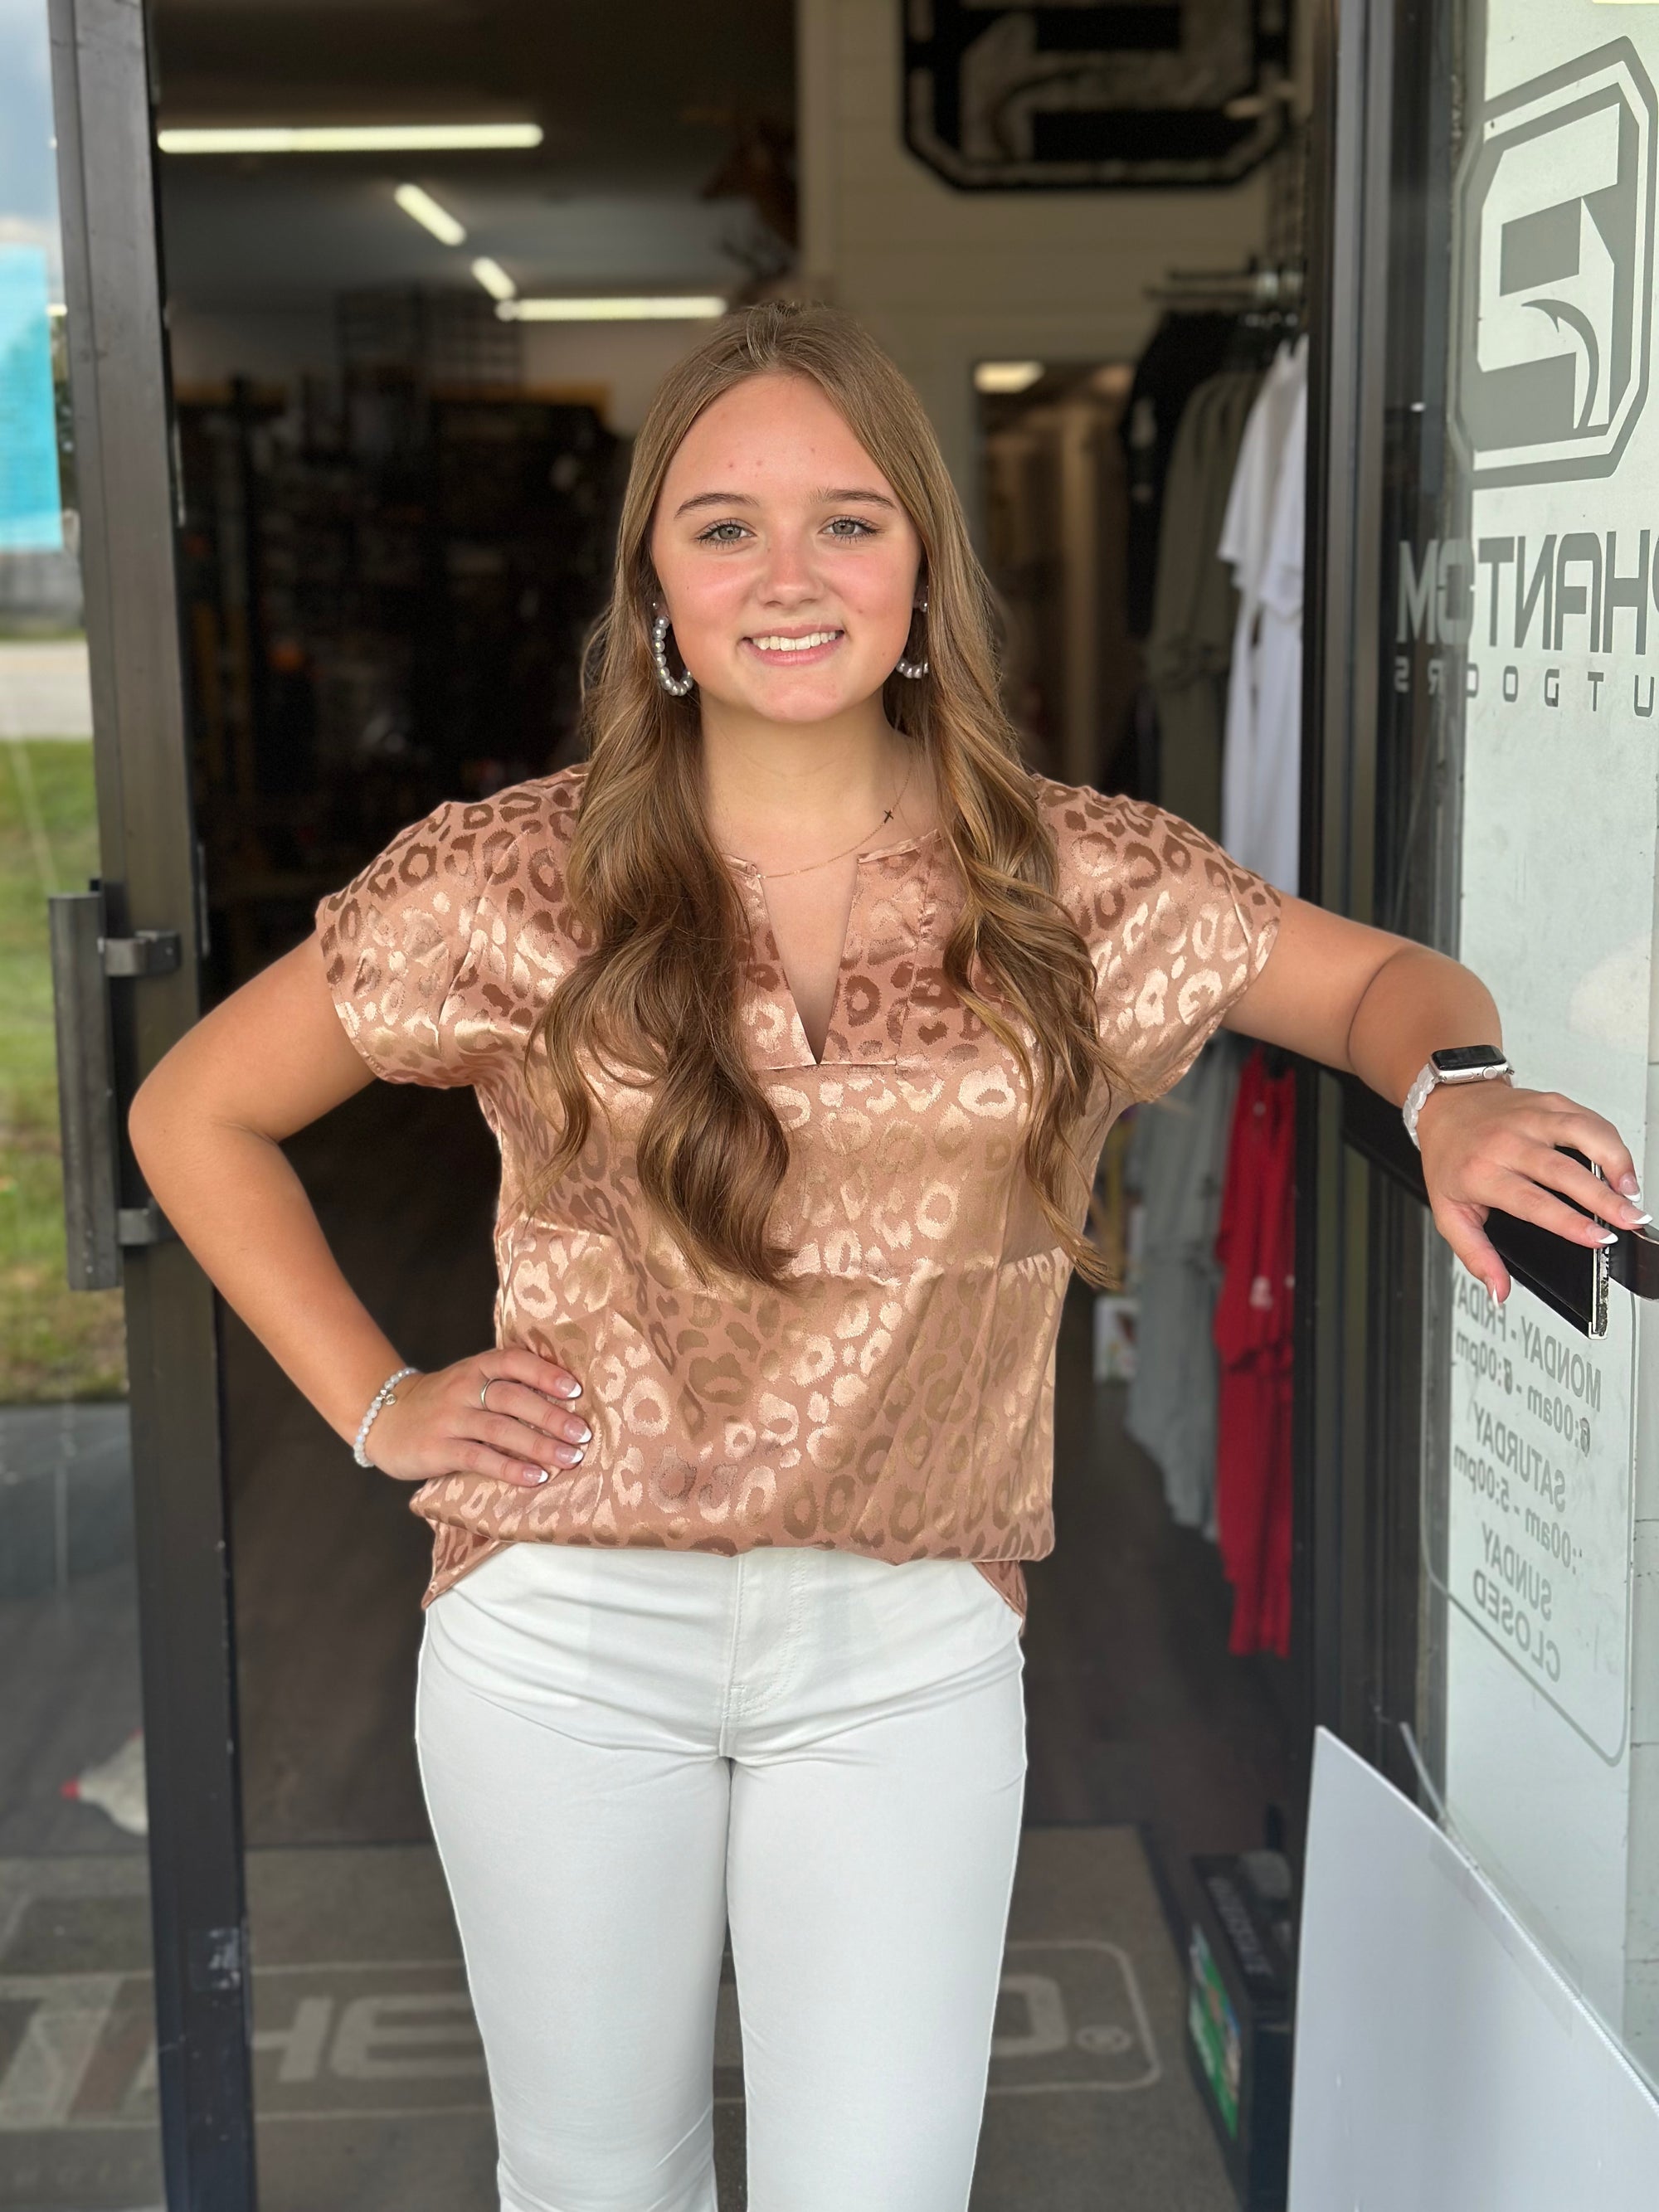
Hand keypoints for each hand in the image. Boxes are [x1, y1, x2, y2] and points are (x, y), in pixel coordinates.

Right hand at [366, 1348, 588, 1488]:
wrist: (384, 1420)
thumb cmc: (444, 1403)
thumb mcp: (469, 1382)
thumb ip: (505, 1385)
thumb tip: (566, 1400)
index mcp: (476, 1367)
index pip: (513, 1361)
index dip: (545, 1373)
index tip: (575, 1389)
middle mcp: (463, 1388)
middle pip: (512, 1397)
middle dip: (552, 1416)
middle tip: (583, 1434)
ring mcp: (449, 1419)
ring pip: (499, 1429)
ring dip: (539, 1445)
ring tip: (570, 1459)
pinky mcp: (437, 1449)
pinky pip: (478, 1458)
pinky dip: (510, 1468)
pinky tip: (535, 1478)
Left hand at [1416, 1080, 1647, 1302]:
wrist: (1446, 1105)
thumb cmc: (1450, 1158)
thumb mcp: (1449, 1212)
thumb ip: (1475, 1254)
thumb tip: (1498, 1290)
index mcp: (1482, 1173)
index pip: (1532, 1201)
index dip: (1569, 1222)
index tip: (1598, 1238)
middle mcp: (1507, 1142)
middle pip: (1563, 1171)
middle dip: (1603, 1197)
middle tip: (1630, 1219)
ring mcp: (1529, 1118)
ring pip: (1582, 1134)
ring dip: (1614, 1161)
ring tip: (1631, 1190)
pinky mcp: (1548, 1101)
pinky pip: (1587, 1117)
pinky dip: (1610, 1140)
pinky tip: (1620, 1162)